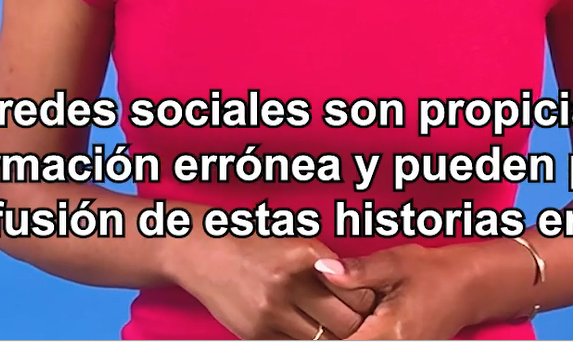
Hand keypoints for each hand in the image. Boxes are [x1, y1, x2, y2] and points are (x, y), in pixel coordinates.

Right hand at [168, 233, 377, 339]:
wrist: (205, 251)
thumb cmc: (255, 240)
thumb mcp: (295, 240)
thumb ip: (326, 264)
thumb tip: (359, 288)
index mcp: (305, 255)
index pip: (356, 293)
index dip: (367, 301)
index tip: (367, 301)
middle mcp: (289, 285)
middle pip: (345, 324)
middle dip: (356, 324)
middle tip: (357, 320)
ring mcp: (272, 313)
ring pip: (323, 341)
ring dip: (332, 335)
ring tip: (333, 326)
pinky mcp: (257, 333)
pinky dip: (307, 340)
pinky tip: (309, 330)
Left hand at [314, 244, 474, 339]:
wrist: (466, 287)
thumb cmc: (433, 273)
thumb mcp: (395, 263)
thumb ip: (358, 271)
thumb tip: (322, 270)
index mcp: (388, 335)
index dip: (320, 332)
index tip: (303, 319)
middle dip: (328, 330)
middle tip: (312, 312)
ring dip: (340, 332)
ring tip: (334, 312)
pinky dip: (352, 332)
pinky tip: (350, 317)